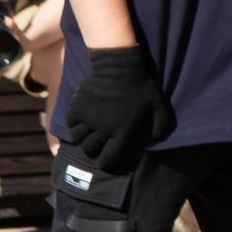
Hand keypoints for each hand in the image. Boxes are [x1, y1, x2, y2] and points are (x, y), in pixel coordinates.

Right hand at [64, 48, 173, 172]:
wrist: (119, 68)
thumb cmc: (141, 87)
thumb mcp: (158, 106)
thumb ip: (161, 125)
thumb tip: (156, 140)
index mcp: (122, 131)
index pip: (109, 158)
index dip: (108, 163)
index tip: (107, 162)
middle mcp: (102, 129)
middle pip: (89, 149)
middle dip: (92, 150)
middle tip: (96, 145)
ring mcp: (87, 119)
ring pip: (78, 137)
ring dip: (82, 137)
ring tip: (88, 134)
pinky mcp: (77, 108)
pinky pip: (70, 123)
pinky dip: (74, 124)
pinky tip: (81, 119)